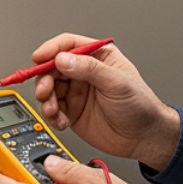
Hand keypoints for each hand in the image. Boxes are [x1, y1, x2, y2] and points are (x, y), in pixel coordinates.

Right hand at [30, 34, 180, 170]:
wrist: (144, 138)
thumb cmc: (140, 106)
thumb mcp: (117, 82)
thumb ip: (90, 69)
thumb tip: (63, 60)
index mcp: (98, 57)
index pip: (68, 45)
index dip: (51, 50)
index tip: (38, 58)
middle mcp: (84, 72)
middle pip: (52, 67)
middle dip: (44, 79)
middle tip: (44, 91)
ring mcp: (77, 92)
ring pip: (49, 89)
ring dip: (46, 100)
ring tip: (53, 110)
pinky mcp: (72, 112)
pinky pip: (53, 110)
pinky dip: (52, 116)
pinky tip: (61, 121)